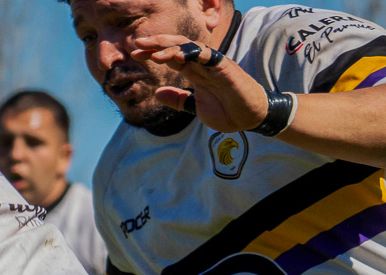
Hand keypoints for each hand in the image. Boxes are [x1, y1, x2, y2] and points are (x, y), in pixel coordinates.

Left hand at [131, 35, 269, 131]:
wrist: (250, 118)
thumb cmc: (228, 111)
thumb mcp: (196, 107)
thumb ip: (179, 99)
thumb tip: (157, 93)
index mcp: (196, 72)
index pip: (172, 57)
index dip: (154, 53)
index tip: (135, 55)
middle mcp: (204, 65)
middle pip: (178, 47)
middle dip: (158, 44)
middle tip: (137, 44)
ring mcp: (215, 65)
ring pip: (191, 48)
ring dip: (171, 47)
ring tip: (153, 51)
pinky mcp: (226, 69)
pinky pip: (209, 56)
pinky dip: (193, 53)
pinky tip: (178, 55)